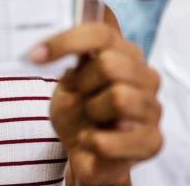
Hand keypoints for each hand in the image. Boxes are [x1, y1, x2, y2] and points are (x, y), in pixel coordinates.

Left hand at [31, 23, 161, 185]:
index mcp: (124, 53)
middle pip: (110, 63)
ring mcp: (152, 107)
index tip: (36, 55)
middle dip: (82, 83)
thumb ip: (72, 61)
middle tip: (77, 96)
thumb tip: (57, 44)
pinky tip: (93, 142)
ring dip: (92, 111)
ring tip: (91, 120)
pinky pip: (114, 137)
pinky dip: (93, 142)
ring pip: (120, 97)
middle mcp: (144, 75)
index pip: (101, 34)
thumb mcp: (67, 84)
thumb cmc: (78, 114)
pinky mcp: (153, 140)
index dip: (67, 41)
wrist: (86, 156)